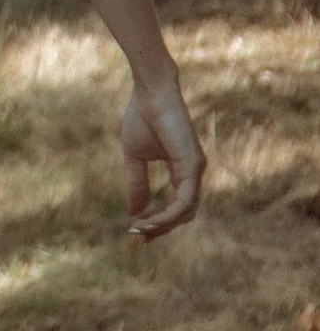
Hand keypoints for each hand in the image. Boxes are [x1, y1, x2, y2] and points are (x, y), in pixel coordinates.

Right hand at [122, 72, 204, 238]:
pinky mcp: (193, 165)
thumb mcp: (134, 157)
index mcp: (182, 170)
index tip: (135, 231)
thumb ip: (137, 184)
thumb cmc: (142, 118)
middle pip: (183, 214)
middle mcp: (193, 173)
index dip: (157, 222)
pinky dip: (168, 214)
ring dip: (162, 225)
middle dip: (159, 229)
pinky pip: (184, 201)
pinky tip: (149, 219)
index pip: (176, 206)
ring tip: (138, 229)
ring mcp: (196, 169)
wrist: (149, 93)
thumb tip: (134, 212)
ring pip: (185, 212)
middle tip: (135, 237)